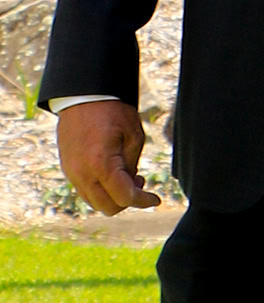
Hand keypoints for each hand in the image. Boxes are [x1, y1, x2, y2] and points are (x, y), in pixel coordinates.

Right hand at [56, 101, 159, 216]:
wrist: (82, 95)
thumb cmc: (112, 111)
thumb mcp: (133, 136)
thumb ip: (132, 166)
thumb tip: (131, 186)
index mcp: (101, 165)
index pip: (124, 198)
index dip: (143, 201)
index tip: (156, 199)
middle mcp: (82, 174)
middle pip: (107, 207)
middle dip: (127, 201)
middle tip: (140, 182)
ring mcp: (72, 173)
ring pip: (94, 202)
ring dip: (112, 197)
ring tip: (126, 177)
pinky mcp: (67, 169)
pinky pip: (84, 190)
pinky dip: (100, 190)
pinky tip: (111, 174)